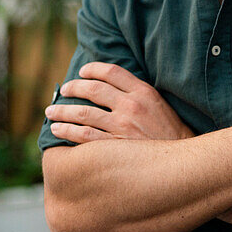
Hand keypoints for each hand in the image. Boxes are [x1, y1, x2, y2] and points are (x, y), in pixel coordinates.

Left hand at [46, 62, 194, 143]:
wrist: (179, 162)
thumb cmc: (169, 132)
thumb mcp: (159, 105)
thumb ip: (137, 94)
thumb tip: (111, 87)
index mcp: (144, 93)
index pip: (113, 72)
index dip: (94, 69)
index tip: (83, 72)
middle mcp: (131, 106)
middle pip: (94, 89)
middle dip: (74, 87)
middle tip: (64, 90)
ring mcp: (122, 126)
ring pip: (83, 113)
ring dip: (63, 111)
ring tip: (52, 111)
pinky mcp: (114, 146)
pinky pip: (83, 136)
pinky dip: (66, 131)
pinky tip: (57, 129)